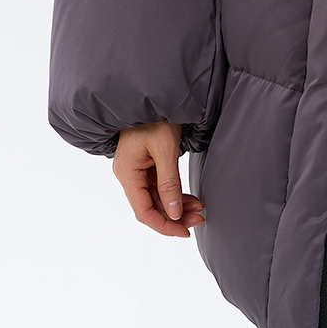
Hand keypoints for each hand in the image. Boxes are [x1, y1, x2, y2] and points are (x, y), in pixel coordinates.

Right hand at [113, 121, 205, 237]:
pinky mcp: (146, 164)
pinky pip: (159, 186)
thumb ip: (169, 183)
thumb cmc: (156, 117)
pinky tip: (190, 199)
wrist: (156, 95)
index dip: (163, 225)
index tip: (184, 232)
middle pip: (150, 207)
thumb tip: (174, 214)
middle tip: (199, 219)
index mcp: (127, 173)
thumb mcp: (165, 149)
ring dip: (177, 206)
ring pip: (156, 198)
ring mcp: (136, 170)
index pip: (143, 211)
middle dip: (174, 216)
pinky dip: (174, 193)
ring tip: (199, 209)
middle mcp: (128, 174)